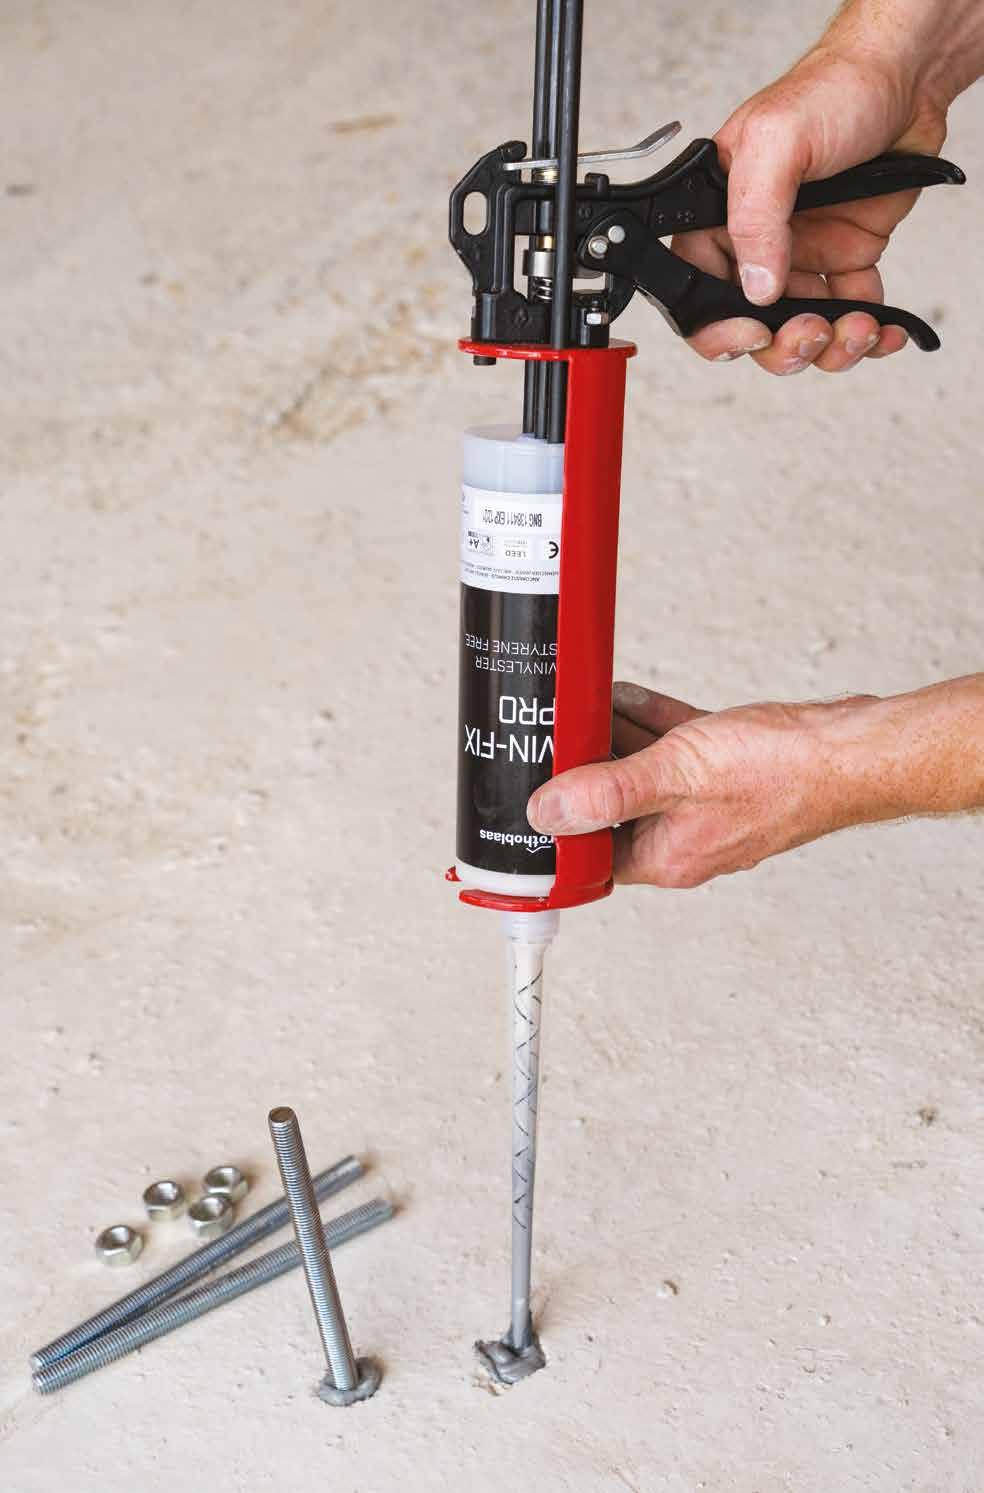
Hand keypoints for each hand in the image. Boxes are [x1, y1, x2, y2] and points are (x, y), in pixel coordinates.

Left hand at [528, 683, 876, 886]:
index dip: (556, 834)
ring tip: (576, 710)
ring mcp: (706, 802)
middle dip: (580, 772)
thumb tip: (545, 813)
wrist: (852, 749)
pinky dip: (646, 723)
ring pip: (641, 772)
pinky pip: (673, 747)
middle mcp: (684, 836)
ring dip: (610, 741)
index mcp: (668, 856)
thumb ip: (607, 793)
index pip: (591, 858)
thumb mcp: (677, 776)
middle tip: (546, 741)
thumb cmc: (782, 771)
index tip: (526, 805)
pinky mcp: (726, 770)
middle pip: (611, 809)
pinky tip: (621, 697)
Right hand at [675, 27, 948, 373]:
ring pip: (798, 329)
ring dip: (828, 346)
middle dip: (782, 344)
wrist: (905, 78)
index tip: (755, 332)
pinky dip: (866, 331)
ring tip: (857, 329)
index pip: (696, 289)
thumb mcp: (777, 142)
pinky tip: (881, 327)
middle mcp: (756, 241)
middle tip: (812, 333)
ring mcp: (800, 254)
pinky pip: (846, 311)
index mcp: (719, 215)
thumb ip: (756, 217)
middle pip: (749, 324)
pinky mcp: (845, 258)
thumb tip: (756, 288)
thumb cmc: (834, 90)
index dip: (719, 326)